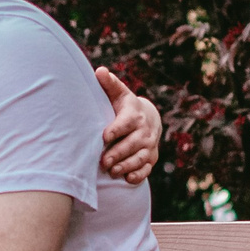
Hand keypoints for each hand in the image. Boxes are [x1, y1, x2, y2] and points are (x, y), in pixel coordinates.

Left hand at [96, 67, 161, 185]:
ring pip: (140, 158)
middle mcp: (144, 131)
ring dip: (126, 165)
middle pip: (132, 144)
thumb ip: (109, 84)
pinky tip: (127, 179)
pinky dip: (138, 175)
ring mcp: (148, 146)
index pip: (126, 123)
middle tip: (103, 162)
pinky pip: (146, 168)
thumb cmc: (125, 107)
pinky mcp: (150, 158)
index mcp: (134, 115)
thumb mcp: (119, 94)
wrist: (148, 119)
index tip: (104, 137)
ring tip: (112, 171)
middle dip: (118, 153)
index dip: (116, 130)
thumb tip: (99, 71)